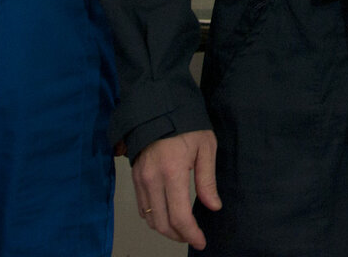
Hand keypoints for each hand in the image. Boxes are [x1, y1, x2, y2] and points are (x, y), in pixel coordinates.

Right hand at [132, 130, 220, 246]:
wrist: (158, 106)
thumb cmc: (186, 124)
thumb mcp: (205, 146)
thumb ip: (207, 180)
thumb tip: (213, 206)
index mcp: (172, 172)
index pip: (180, 216)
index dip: (191, 234)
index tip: (201, 241)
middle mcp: (152, 179)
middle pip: (162, 223)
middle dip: (179, 236)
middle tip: (193, 237)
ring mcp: (140, 179)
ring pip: (149, 218)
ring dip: (166, 229)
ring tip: (182, 229)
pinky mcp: (134, 177)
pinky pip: (142, 207)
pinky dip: (154, 217)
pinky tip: (167, 215)